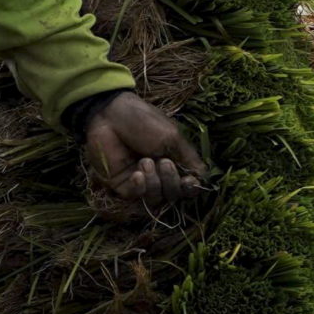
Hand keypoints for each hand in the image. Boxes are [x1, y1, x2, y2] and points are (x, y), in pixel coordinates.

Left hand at [82, 91, 208, 210]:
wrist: (110, 114)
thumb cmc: (143, 120)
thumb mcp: (172, 136)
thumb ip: (188, 158)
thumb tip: (204, 177)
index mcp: (174, 161)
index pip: (188, 185)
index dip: (191, 188)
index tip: (189, 181)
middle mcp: (159, 174)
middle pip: (174, 195)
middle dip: (171, 182)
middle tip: (163, 162)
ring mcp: (141, 180)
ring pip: (156, 198)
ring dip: (154, 181)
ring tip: (145, 161)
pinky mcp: (122, 184)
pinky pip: (137, 196)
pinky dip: (140, 187)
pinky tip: (137, 174)